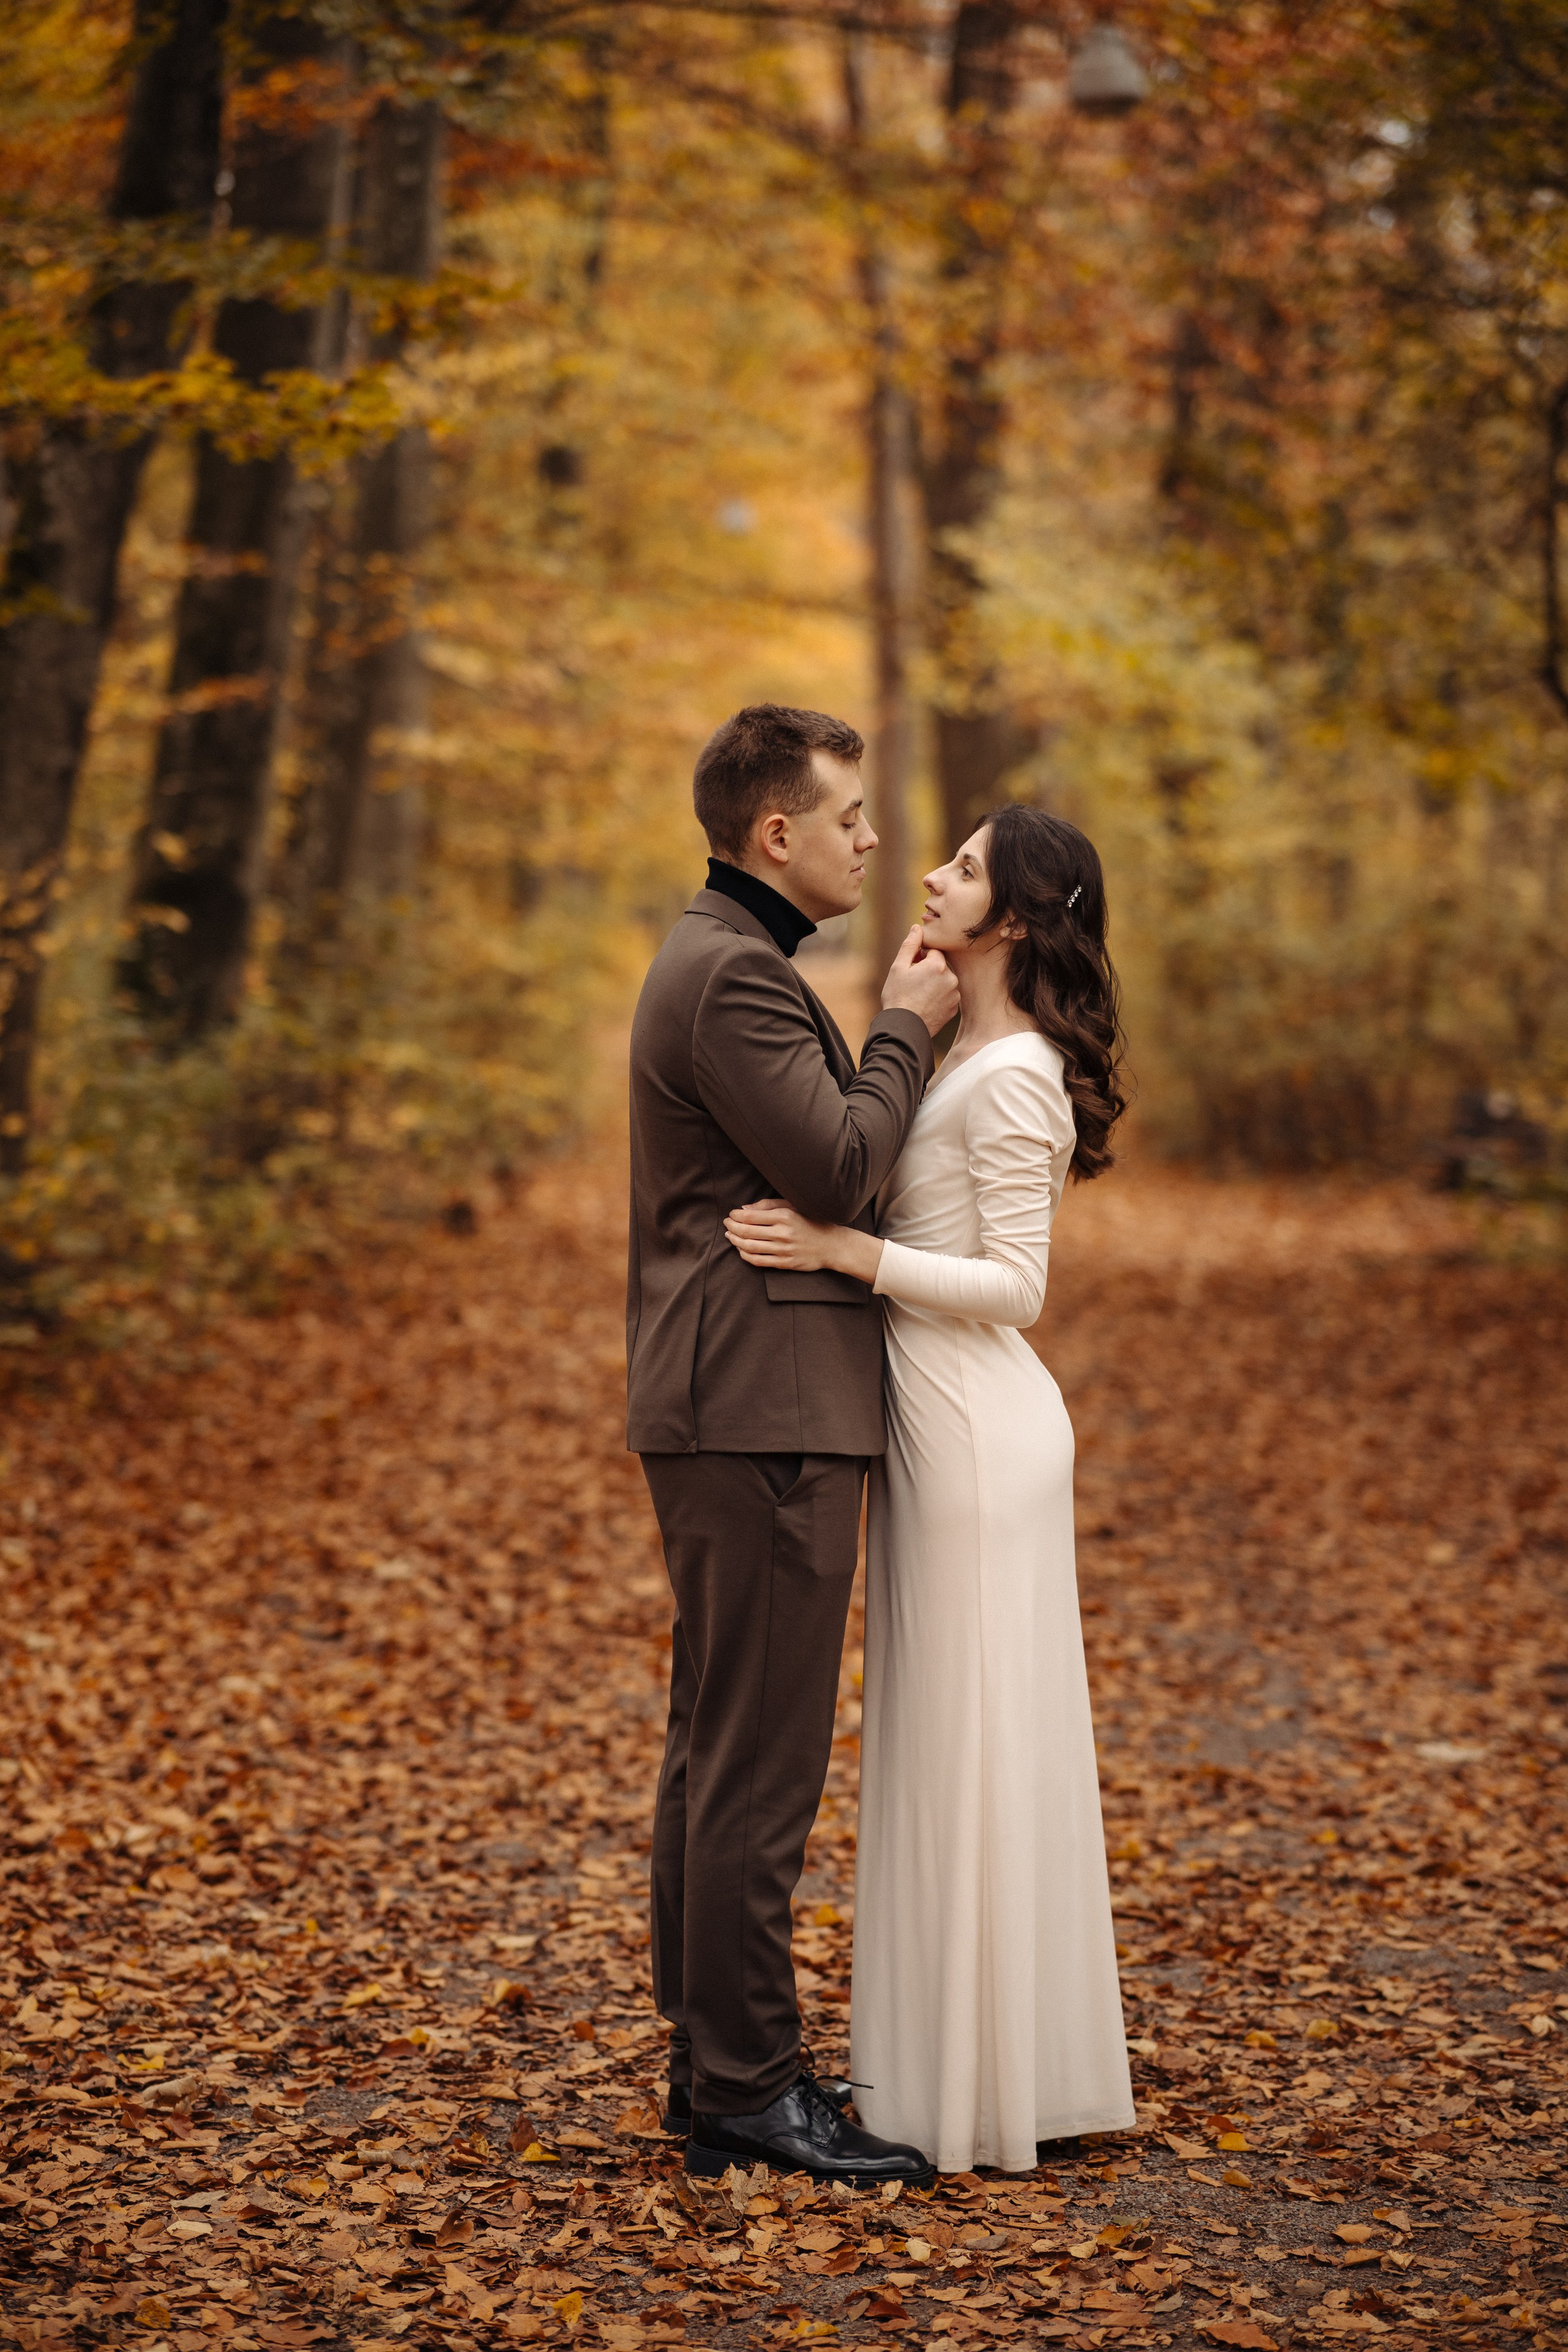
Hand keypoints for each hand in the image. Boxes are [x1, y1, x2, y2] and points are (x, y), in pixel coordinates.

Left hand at [724, 1199, 882, 1282]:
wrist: (832, 1245)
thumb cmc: (812, 1222)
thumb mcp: (793, 1206)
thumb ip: (768, 1205)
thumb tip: (744, 1209)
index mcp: (785, 1216)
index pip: (750, 1216)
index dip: (735, 1216)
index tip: (731, 1214)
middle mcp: (783, 1233)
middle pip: (746, 1231)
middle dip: (731, 1227)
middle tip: (726, 1224)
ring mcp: (783, 1250)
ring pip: (749, 1247)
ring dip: (735, 1241)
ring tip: (730, 1235)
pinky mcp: (785, 1263)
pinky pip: (758, 1261)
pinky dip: (745, 1255)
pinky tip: (741, 1249)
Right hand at [881, 924, 959, 1037]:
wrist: (904, 1028)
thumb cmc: (897, 997)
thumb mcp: (898, 967)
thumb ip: (910, 945)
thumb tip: (918, 927)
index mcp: (938, 965)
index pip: (933, 951)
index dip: (920, 958)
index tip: (911, 968)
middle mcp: (951, 978)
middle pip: (940, 966)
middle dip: (928, 970)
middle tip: (912, 983)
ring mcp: (954, 994)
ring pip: (944, 981)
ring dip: (934, 983)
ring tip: (918, 995)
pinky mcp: (954, 1008)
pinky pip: (947, 995)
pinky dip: (938, 997)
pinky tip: (925, 1004)